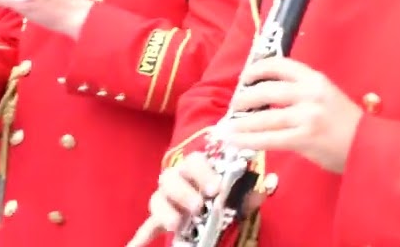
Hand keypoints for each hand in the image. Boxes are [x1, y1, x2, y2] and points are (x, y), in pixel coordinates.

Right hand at [128, 151, 272, 246]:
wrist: (215, 199)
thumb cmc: (227, 192)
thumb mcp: (241, 192)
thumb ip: (248, 192)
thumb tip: (259, 193)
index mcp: (197, 169)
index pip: (195, 162)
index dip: (203, 173)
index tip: (215, 188)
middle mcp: (178, 179)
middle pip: (170, 178)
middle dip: (184, 192)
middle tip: (198, 206)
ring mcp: (166, 199)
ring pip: (157, 198)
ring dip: (165, 211)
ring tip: (175, 224)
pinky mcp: (159, 218)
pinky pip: (147, 226)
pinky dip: (140, 237)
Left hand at [218, 57, 362, 174]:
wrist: (368, 146)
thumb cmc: (347, 123)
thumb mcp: (327, 96)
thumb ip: (301, 93)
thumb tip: (268, 96)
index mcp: (316, 79)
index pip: (280, 65)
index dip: (257, 69)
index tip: (245, 77)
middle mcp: (310, 94)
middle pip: (266, 89)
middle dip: (244, 97)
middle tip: (235, 104)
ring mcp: (307, 116)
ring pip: (264, 117)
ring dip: (241, 123)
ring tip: (227, 127)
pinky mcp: (304, 138)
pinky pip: (269, 139)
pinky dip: (248, 140)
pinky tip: (236, 141)